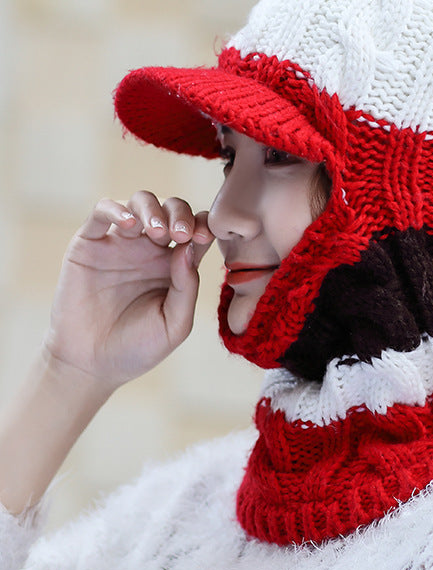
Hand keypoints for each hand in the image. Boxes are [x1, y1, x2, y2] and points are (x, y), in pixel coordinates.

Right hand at [44, 192, 214, 390]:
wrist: (90, 367)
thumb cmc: (138, 348)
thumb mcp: (175, 323)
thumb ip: (188, 287)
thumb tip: (189, 247)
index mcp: (176, 264)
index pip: (196, 230)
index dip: (203, 226)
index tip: (205, 237)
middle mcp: (151, 248)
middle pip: (172, 209)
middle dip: (180, 214)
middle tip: (180, 234)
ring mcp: (121, 243)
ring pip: (141, 202)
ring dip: (153, 209)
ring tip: (157, 232)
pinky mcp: (89, 244)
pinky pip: (101, 212)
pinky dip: (116, 209)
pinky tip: (128, 225)